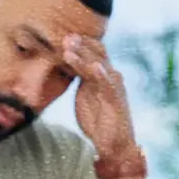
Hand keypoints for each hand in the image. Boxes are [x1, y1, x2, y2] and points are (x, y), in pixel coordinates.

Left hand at [61, 34, 137, 160]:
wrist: (113, 143)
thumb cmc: (98, 119)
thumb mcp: (85, 93)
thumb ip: (79, 77)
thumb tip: (65, 63)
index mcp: (102, 74)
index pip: (93, 51)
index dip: (79, 42)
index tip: (62, 35)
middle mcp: (110, 76)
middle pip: (97, 53)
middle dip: (81, 44)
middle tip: (64, 36)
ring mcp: (114, 87)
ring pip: (99, 65)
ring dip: (84, 56)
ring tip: (68, 48)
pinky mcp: (116, 100)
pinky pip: (109, 84)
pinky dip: (102, 74)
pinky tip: (94, 66)